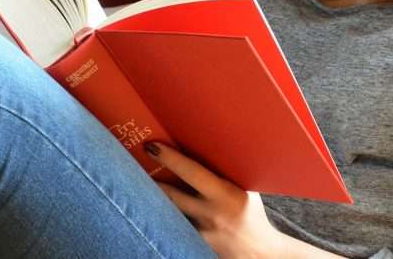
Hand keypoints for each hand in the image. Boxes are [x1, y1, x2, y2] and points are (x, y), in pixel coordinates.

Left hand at [145, 141, 288, 257]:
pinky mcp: (195, 246)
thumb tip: (206, 144)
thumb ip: (227, 172)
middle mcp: (211, 214)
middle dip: (151, 179)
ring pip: (168, 213)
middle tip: (133, 162)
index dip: (170, 158)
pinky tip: (152, 211)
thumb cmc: (252, 215)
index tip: (152, 146)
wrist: (259, 253)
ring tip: (135, 186)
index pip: (192, 172)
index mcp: (225, 194)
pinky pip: (174, 228)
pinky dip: (163, 219)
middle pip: (171, 195)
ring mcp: (201, 233)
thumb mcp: (246, 189)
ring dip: (153, 200)